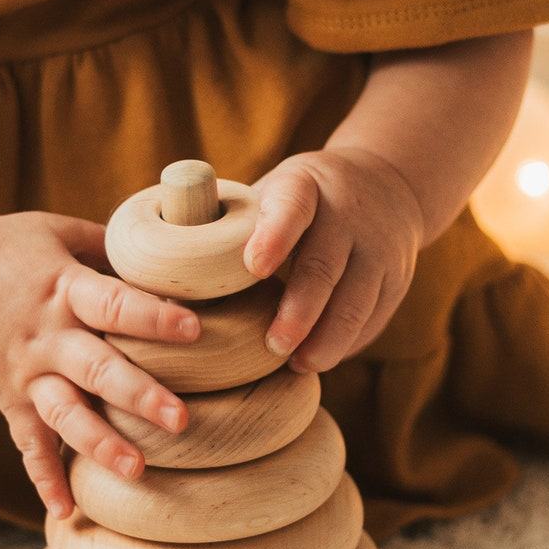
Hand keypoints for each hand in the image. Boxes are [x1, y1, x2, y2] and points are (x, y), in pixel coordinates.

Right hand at [0, 211, 197, 519]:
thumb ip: (109, 247)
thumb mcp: (57, 231)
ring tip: (137, 470)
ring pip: (65, 414)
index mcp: (62, 287)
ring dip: (99, 444)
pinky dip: (42, 477)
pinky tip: (64, 511)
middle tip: (181, 420)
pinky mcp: (7, 399)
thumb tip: (172, 254)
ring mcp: (24, 372)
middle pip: (96, 368)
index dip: (153, 317)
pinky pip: (26, 444)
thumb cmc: (5, 246)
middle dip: (138, 395)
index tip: (195, 330)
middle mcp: (44, 335)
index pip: (113, 303)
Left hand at [242, 147, 425, 374]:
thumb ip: (224, 229)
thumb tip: (152, 286)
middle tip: (273, 345)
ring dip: (326, 339)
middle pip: (325, 265)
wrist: (385, 183)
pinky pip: (372, 318)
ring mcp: (379, 247)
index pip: (293, 205)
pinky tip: (319, 361)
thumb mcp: (267, 194)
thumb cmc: (294, 202)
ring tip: (298, 366)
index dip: (275, 235)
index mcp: (305, 186)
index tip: (253, 267)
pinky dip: (345, 343)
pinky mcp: (396, 279)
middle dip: (299, 310)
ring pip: (356, 300)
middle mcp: (348, 213)